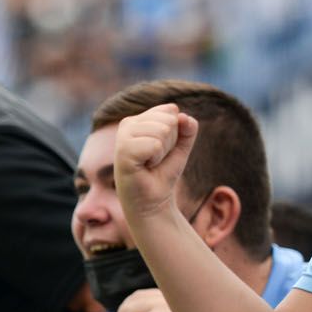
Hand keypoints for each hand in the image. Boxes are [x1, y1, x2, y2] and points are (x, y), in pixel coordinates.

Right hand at [113, 104, 197, 221]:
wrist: (154, 201)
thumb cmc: (163, 172)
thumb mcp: (181, 146)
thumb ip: (188, 127)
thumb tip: (181, 116)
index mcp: (139, 119)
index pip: (170, 111)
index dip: (175, 134)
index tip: (161, 151)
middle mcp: (128, 124)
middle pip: (168, 120)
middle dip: (170, 143)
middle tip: (156, 159)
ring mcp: (123, 136)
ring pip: (163, 130)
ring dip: (163, 152)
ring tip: (150, 163)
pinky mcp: (123, 151)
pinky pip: (155, 144)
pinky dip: (156, 158)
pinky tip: (144, 167)